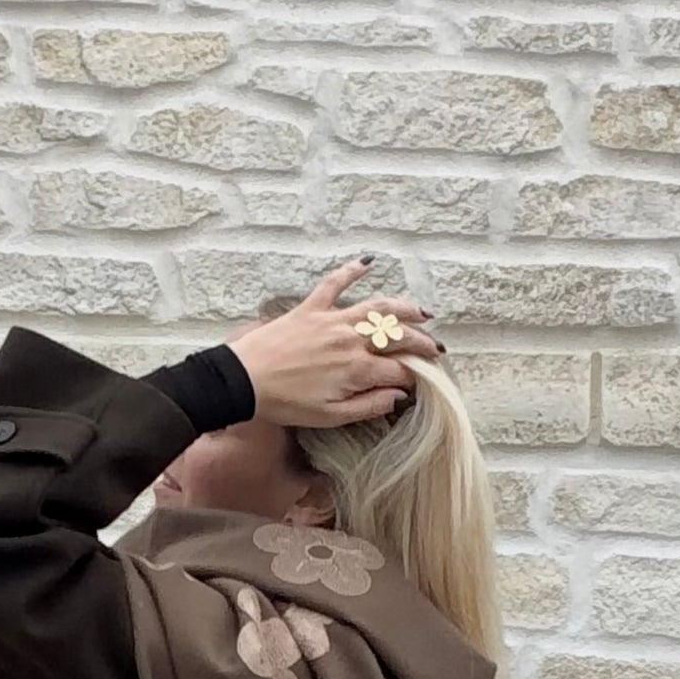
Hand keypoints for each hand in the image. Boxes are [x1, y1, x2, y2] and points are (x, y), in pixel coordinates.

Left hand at [227, 260, 441, 427]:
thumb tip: (397, 397)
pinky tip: (367, 261)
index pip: (400, 370)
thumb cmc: (284, 404)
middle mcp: (351, 339)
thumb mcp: (330, 417)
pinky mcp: (311, 308)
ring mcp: (332, 320)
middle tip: (435, 350)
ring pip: (377, 307)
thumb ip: (368, 406)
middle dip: (422, 343)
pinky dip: (351, 270)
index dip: (415, 378)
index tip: (420, 385)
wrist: (243, 381)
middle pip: (398, 336)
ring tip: (422, 313)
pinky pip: (335, 283)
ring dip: (404, 308)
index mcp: (358, 369)